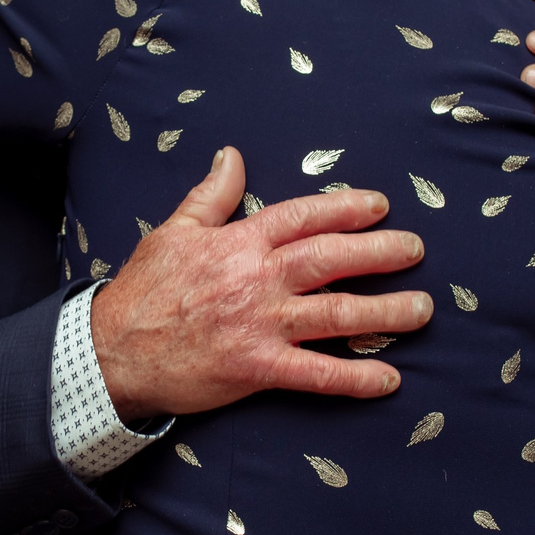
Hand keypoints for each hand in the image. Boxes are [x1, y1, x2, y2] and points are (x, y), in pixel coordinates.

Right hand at [89, 147, 431, 423]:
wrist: (112, 351)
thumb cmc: (142, 291)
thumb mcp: (173, 231)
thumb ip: (211, 195)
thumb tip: (232, 155)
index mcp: (239, 242)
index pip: (303, 216)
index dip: (346, 208)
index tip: (380, 206)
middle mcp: (258, 279)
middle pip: (332, 259)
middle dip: (381, 252)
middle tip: (416, 250)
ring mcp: (261, 324)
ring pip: (337, 314)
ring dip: (386, 311)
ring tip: (422, 309)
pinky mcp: (258, 368)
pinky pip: (316, 374)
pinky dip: (355, 377)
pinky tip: (389, 378)